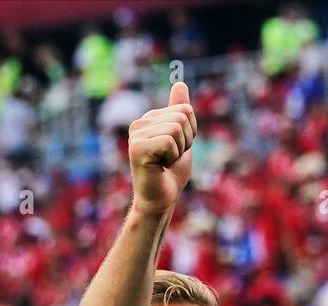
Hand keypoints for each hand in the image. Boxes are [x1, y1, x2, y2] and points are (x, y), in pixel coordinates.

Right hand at [128, 81, 197, 214]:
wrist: (161, 199)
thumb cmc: (171, 173)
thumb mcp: (182, 138)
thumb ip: (180, 112)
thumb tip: (180, 83)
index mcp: (150, 118)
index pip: (186, 110)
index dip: (191, 133)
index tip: (177, 149)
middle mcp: (140, 123)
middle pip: (183, 116)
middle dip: (186, 141)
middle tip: (171, 158)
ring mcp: (136, 135)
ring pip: (177, 128)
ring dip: (179, 150)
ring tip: (165, 162)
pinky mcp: (137, 148)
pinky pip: (169, 141)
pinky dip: (172, 157)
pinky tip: (160, 166)